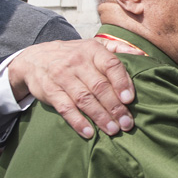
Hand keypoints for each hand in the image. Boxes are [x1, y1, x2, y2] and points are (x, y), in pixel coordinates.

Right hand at [8, 39, 136, 137]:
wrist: (34, 58)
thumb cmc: (74, 54)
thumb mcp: (94, 45)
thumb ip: (118, 48)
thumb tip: (143, 53)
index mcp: (92, 50)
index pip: (110, 65)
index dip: (121, 82)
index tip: (130, 99)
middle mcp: (77, 62)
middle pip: (99, 86)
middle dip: (115, 106)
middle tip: (127, 123)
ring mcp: (62, 77)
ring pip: (84, 99)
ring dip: (100, 117)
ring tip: (113, 130)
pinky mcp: (50, 91)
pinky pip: (65, 108)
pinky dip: (77, 121)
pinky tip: (88, 132)